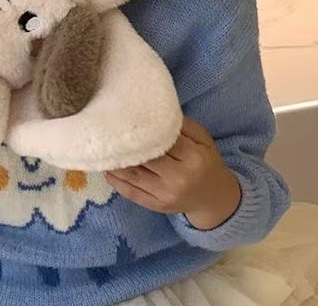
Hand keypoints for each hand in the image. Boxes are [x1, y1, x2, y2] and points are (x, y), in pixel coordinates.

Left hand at [105, 117, 240, 229]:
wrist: (214, 197)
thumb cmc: (206, 161)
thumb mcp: (202, 138)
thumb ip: (182, 124)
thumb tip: (154, 112)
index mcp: (192, 157)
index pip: (162, 139)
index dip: (143, 128)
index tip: (125, 116)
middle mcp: (178, 177)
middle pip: (145, 157)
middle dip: (126, 143)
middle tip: (107, 129)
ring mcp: (165, 194)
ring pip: (133, 174)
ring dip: (114, 161)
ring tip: (102, 147)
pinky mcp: (156, 206)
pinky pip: (131, 193)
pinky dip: (116, 181)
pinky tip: (106, 170)